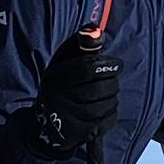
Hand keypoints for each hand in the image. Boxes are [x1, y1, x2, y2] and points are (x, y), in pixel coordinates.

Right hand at [32, 31, 122, 148]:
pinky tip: (105, 108)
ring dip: (112, 98)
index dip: (108, 64)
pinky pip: (105, 122)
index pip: (88, 68)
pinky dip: (111, 113)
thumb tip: (96, 30)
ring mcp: (68, 117)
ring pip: (104, 105)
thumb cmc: (62, 82)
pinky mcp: (77, 133)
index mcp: (56, 75)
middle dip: (112, 82)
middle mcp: (58, 97)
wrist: (46, 120)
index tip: (117, 64)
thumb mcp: (65, 59)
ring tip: (107, 94)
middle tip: (110, 80)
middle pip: (99, 88)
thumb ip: (81, 42)